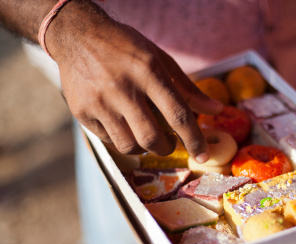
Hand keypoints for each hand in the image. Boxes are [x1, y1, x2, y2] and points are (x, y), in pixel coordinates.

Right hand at [48, 4, 221, 161]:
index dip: (194, 139)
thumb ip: (188, 88)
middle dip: (167, 147)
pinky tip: (124, 125)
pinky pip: (108, 140)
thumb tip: (217, 109)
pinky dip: (122, 139)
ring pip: (129, 146)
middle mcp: (123, 88)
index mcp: (148, 71)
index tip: (204, 156)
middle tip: (168, 142)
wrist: (78, 35)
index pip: (177, 114)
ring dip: (144, 148)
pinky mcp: (82, 112)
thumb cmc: (126, 48)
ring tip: (146, 134)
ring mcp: (99, 102)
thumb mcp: (160, 59)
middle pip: (152, 138)